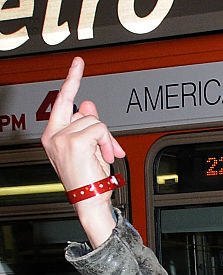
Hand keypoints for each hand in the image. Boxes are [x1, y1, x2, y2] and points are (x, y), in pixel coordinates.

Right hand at [40, 57, 124, 245]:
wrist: (90, 201)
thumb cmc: (89, 180)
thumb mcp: (89, 148)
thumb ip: (88, 125)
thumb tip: (88, 104)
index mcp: (53, 135)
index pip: (62, 101)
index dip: (72, 81)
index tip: (79, 63)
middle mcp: (54, 135)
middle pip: (85, 113)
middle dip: (102, 131)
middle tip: (107, 151)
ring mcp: (62, 138)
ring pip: (95, 122)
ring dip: (106, 140)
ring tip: (103, 157)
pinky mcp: (74, 141)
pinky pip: (100, 129)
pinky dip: (107, 142)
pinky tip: (104, 157)